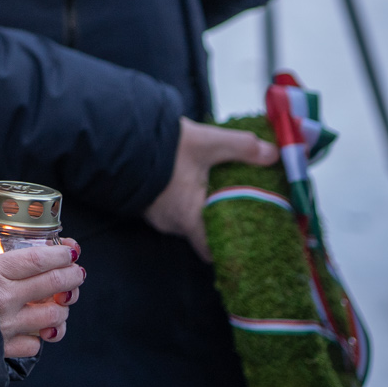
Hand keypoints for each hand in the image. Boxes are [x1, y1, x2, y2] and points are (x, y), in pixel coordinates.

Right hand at [0, 241, 84, 357]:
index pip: (38, 260)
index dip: (59, 254)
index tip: (70, 250)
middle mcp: (6, 300)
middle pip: (53, 285)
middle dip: (72, 276)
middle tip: (77, 272)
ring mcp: (8, 327)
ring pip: (53, 317)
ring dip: (62, 309)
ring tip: (61, 302)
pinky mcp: (3, 350)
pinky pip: (34, 345)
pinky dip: (39, 338)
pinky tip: (35, 331)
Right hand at [144, 118, 278, 260]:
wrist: (114, 135)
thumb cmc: (159, 146)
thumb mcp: (206, 142)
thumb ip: (242, 147)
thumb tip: (273, 154)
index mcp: (189, 218)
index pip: (215, 251)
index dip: (233, 247)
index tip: (251, 237)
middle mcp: (171, 224)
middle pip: (204, 233)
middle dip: (222, 220)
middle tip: (243, 205)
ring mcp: (156, 215)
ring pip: (188, 219)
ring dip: (202, 207)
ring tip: (221, 189)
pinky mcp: (146, 203)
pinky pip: (173, 209)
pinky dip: (186, 199)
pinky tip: (194, 181)